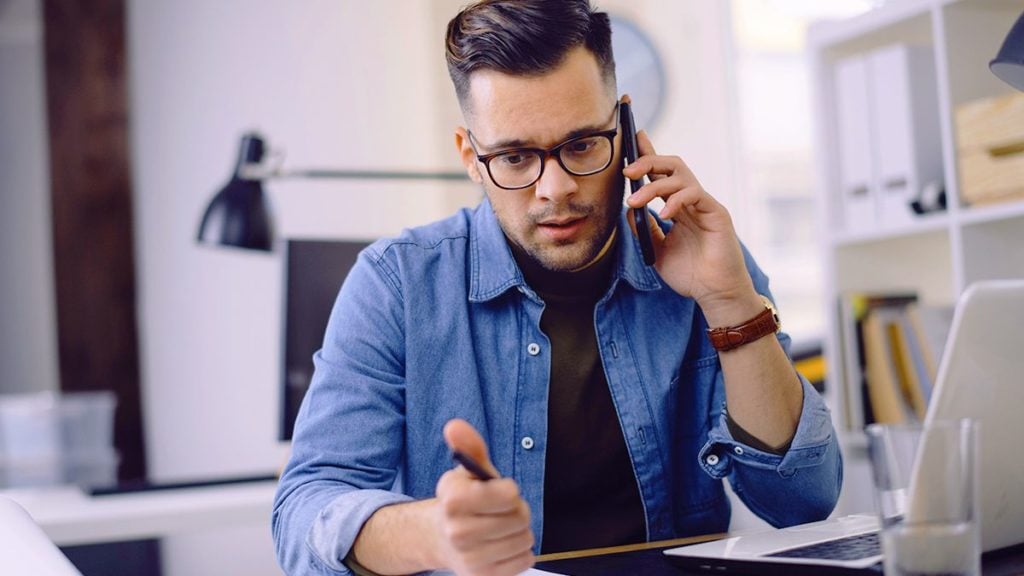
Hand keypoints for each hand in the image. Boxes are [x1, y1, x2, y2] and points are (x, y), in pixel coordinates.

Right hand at [431, 419, 534, 575]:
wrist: (443, 538)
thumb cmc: (464, 501)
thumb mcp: (467, 472)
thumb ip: (469, 447)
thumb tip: (455, 425)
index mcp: (453, 499)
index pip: (508, 494)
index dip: (509, 491)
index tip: (500, 491)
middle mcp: (457, 530)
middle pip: (520, 517)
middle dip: (517, 510)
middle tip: (501, 511)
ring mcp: (470, 557)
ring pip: (525, 539)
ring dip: (519, 531)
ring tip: (500, 528)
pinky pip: (525, 560)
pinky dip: (520, 551)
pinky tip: (502, 545)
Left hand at [623, 131, 759, 322]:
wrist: (714, 294)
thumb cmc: (690, 274)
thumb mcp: (656, 250)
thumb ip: (643, 228)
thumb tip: (628, 208)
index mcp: (677, 207)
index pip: (661, 174)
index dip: (648, 153)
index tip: (633, 137)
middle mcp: (691, 201)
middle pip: (671, 166)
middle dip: (647, 161)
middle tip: (626, 172)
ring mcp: (704, 205)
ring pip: (680, 177)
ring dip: (653, 186)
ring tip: (635, 201)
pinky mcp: (717, 213)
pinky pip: (695, 194)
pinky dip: (677, 201)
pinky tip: (664, 215)